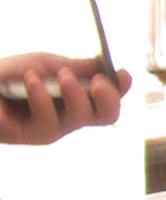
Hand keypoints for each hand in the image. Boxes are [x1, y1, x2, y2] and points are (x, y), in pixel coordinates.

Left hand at [0, 54, 131, 147]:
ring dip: (75, 93)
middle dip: (109, 98)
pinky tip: (31, 80)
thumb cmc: (6, 75)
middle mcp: (70, 115)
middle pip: (107, 114)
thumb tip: (103, 65)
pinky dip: (42, 96)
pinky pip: (49, 120)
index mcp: (76, 96)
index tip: (120, 73)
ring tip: (60, 75)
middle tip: (99, 81)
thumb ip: (73, 67)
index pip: (108, 95)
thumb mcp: (43, 63)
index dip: (120, 88)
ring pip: (81, 117)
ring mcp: (54, 127)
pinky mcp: (34, 135)